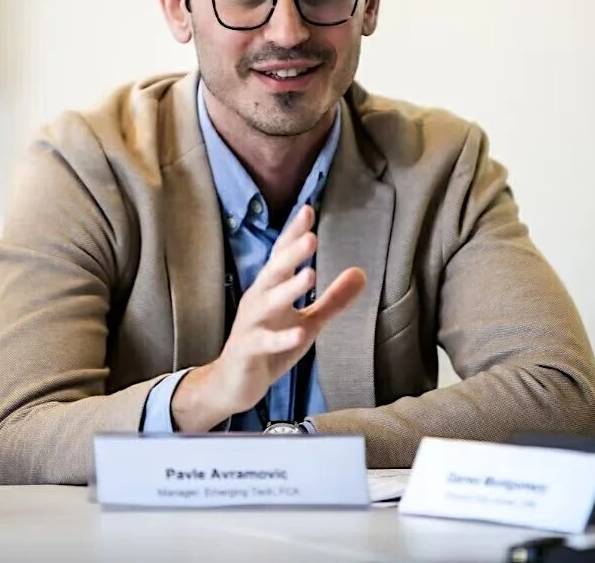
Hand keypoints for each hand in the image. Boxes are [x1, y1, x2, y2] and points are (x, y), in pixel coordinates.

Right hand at [170, 205, 364, 431]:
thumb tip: (361, 273)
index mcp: (270, 289)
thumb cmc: (269, 346)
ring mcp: (250, 325)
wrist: (233, 382)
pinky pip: (264, 342)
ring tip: (310, 273)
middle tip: (311, 236)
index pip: (282, 255)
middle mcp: (257, 300)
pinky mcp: (248, 351)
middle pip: (273, 271)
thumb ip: (332, 300)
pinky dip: (280, 338)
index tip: (308, 210)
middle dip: (291, 253)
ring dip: (288, 288)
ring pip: (267, 302)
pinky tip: (298, 333)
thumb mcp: (307, 322)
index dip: (294, 234)